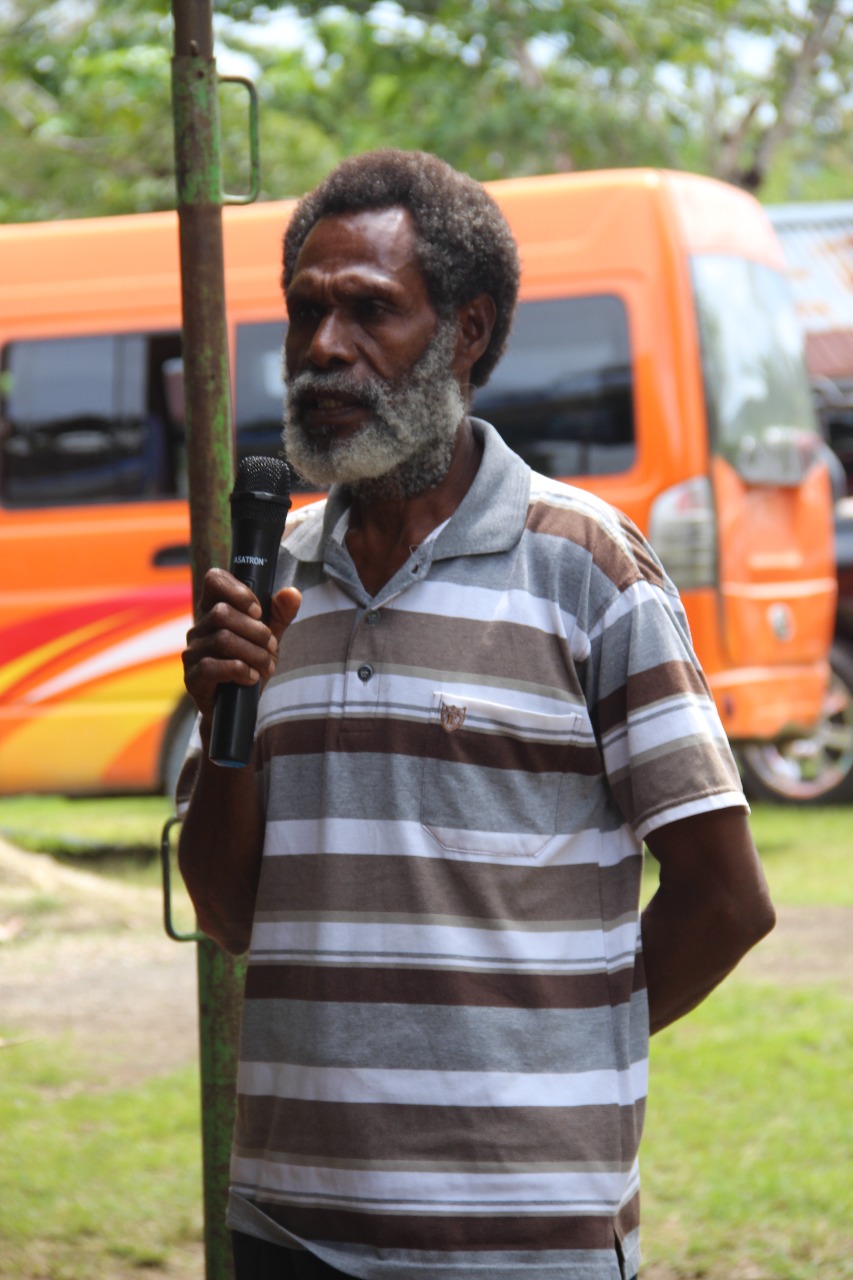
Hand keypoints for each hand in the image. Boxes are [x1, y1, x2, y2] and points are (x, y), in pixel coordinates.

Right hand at [181, 567, 301, 724]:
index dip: (238, 590)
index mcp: (214, 610)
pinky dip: (241, 671)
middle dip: (256, 631)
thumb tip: (292, 593)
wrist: (240, 706)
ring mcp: (192, 653)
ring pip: (223, 639)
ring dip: (254, 653)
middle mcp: (198, 628)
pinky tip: (252, 678)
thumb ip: (281, 614)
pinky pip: (214, 667)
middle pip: (222, 613)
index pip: (214, 580)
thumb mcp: (270, 636)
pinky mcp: (192, 678)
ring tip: (267, 665)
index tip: (258, 612)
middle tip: (271, 647)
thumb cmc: (251, 663)